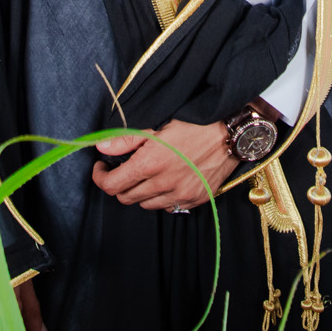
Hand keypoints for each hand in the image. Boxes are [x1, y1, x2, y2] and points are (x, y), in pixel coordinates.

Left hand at [91, 119, 238, 210]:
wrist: (230, 134)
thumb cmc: (194, 124)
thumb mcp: (157, 125)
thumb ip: (126, 139)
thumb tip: (101, 147)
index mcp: (150, 164)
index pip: (112, 185)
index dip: (100, 178)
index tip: (102, 169)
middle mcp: (163, 184)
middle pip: (126, 198)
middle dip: (119, 184)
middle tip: (123, 169)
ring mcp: (179, 195)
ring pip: (145, 204)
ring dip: (140, 192)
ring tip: (147, 174)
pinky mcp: (194, 200)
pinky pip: (168, 206)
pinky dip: (161, 197)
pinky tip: (166, 180)